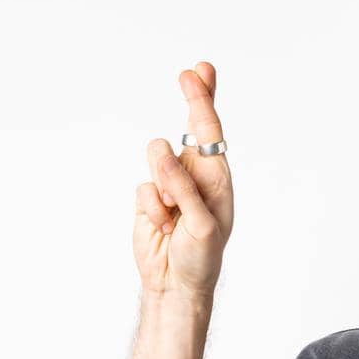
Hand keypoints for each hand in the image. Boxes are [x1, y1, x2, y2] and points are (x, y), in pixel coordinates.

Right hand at [133, 62, 233, 298]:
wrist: (175, 284)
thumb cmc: (201, 258)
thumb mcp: (202, 225)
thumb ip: (184, 189)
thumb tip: (165, 152)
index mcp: (217, 179)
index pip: (210, 133)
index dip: (205, 101)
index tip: (199, 73)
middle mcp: (195, 176)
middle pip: (189, 128)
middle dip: (193, 100)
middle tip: (190, 74)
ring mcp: (170, 185)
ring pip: (156, 156)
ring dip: (163, 184)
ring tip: (173, 213)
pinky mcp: (148, 198)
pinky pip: (142, 187)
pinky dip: (151, 207)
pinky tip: (162, 227)